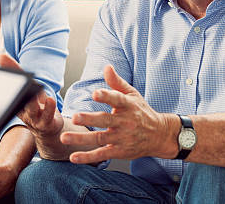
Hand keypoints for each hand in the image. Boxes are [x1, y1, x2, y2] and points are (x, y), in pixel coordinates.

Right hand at [0, 53, 63, 137]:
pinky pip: (47, 116)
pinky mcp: (47, 122)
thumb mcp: (28, 86)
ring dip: (32, 102)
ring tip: (33, 93)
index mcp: (15, 101)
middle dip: (15, 91)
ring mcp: (35, 118)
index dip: (4, 79)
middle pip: (18, 100)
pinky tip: (50, 100)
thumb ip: (16, 70)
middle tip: (15, 82)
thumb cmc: (36, 106)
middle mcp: (23, 110)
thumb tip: (2, 55)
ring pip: (31, 110)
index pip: (8, 90)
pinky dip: (49, 108)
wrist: (47, 129)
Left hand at [60, 65, 176, 163]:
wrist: (159, 135)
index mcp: (128, 106)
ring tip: (65, 137)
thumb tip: (106, 66)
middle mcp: (125, 122)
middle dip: (89, 119)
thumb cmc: (141, 112)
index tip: (95, 93)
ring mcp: (122, 138)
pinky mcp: (119, 151)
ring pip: (100, 139)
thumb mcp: (132, 94)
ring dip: (81, 139)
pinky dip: (87, 157)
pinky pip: (102, 154)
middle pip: (105, 120)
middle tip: (74, 116)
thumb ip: (117, 82)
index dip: (106, 96)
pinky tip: (73, 157)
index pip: (117, 100)